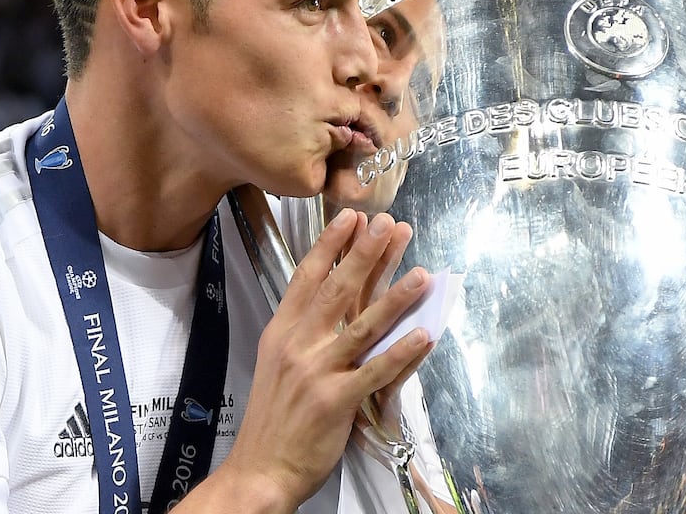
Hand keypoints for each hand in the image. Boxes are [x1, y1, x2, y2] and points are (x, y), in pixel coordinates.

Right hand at [187, 208, 433, 512]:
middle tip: (386, 224)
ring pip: (362, 326)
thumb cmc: (273, 417)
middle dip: (364, 254)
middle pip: (336, 290)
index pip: (306, 278)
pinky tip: (424, 335)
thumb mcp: (276, 363)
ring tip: (421, 274)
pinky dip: (402, 353)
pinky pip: (376, 372)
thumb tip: (330, 301)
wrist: (261, 468)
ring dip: (395, 297)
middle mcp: (297, 346)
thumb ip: (301, 331)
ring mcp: (317, 372)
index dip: (330, 245)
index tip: (350, 217)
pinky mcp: (337, 401)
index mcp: (282, 333)